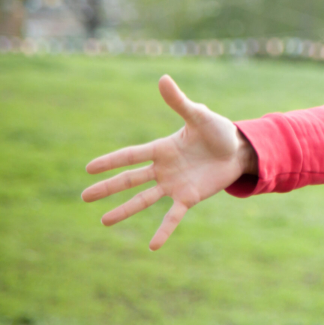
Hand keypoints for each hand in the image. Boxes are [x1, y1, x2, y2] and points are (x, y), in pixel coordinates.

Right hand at [81, 74, 257, 250]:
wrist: (239, 150)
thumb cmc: (218, 130)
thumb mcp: (199, 115)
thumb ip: (179, 102)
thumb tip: (163, 78)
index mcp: (162, 148)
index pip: (131, 155)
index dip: (111, 161)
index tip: (88, 168)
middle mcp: (163, 168)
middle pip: (130, 179)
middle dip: (107, 188)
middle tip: (84, 197)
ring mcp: (174, 184)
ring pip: (144, 200)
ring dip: (125, 210)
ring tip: (104, 222)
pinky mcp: (190, 197)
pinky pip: (173, 216)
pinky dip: (163, 231)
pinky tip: (152, 246)